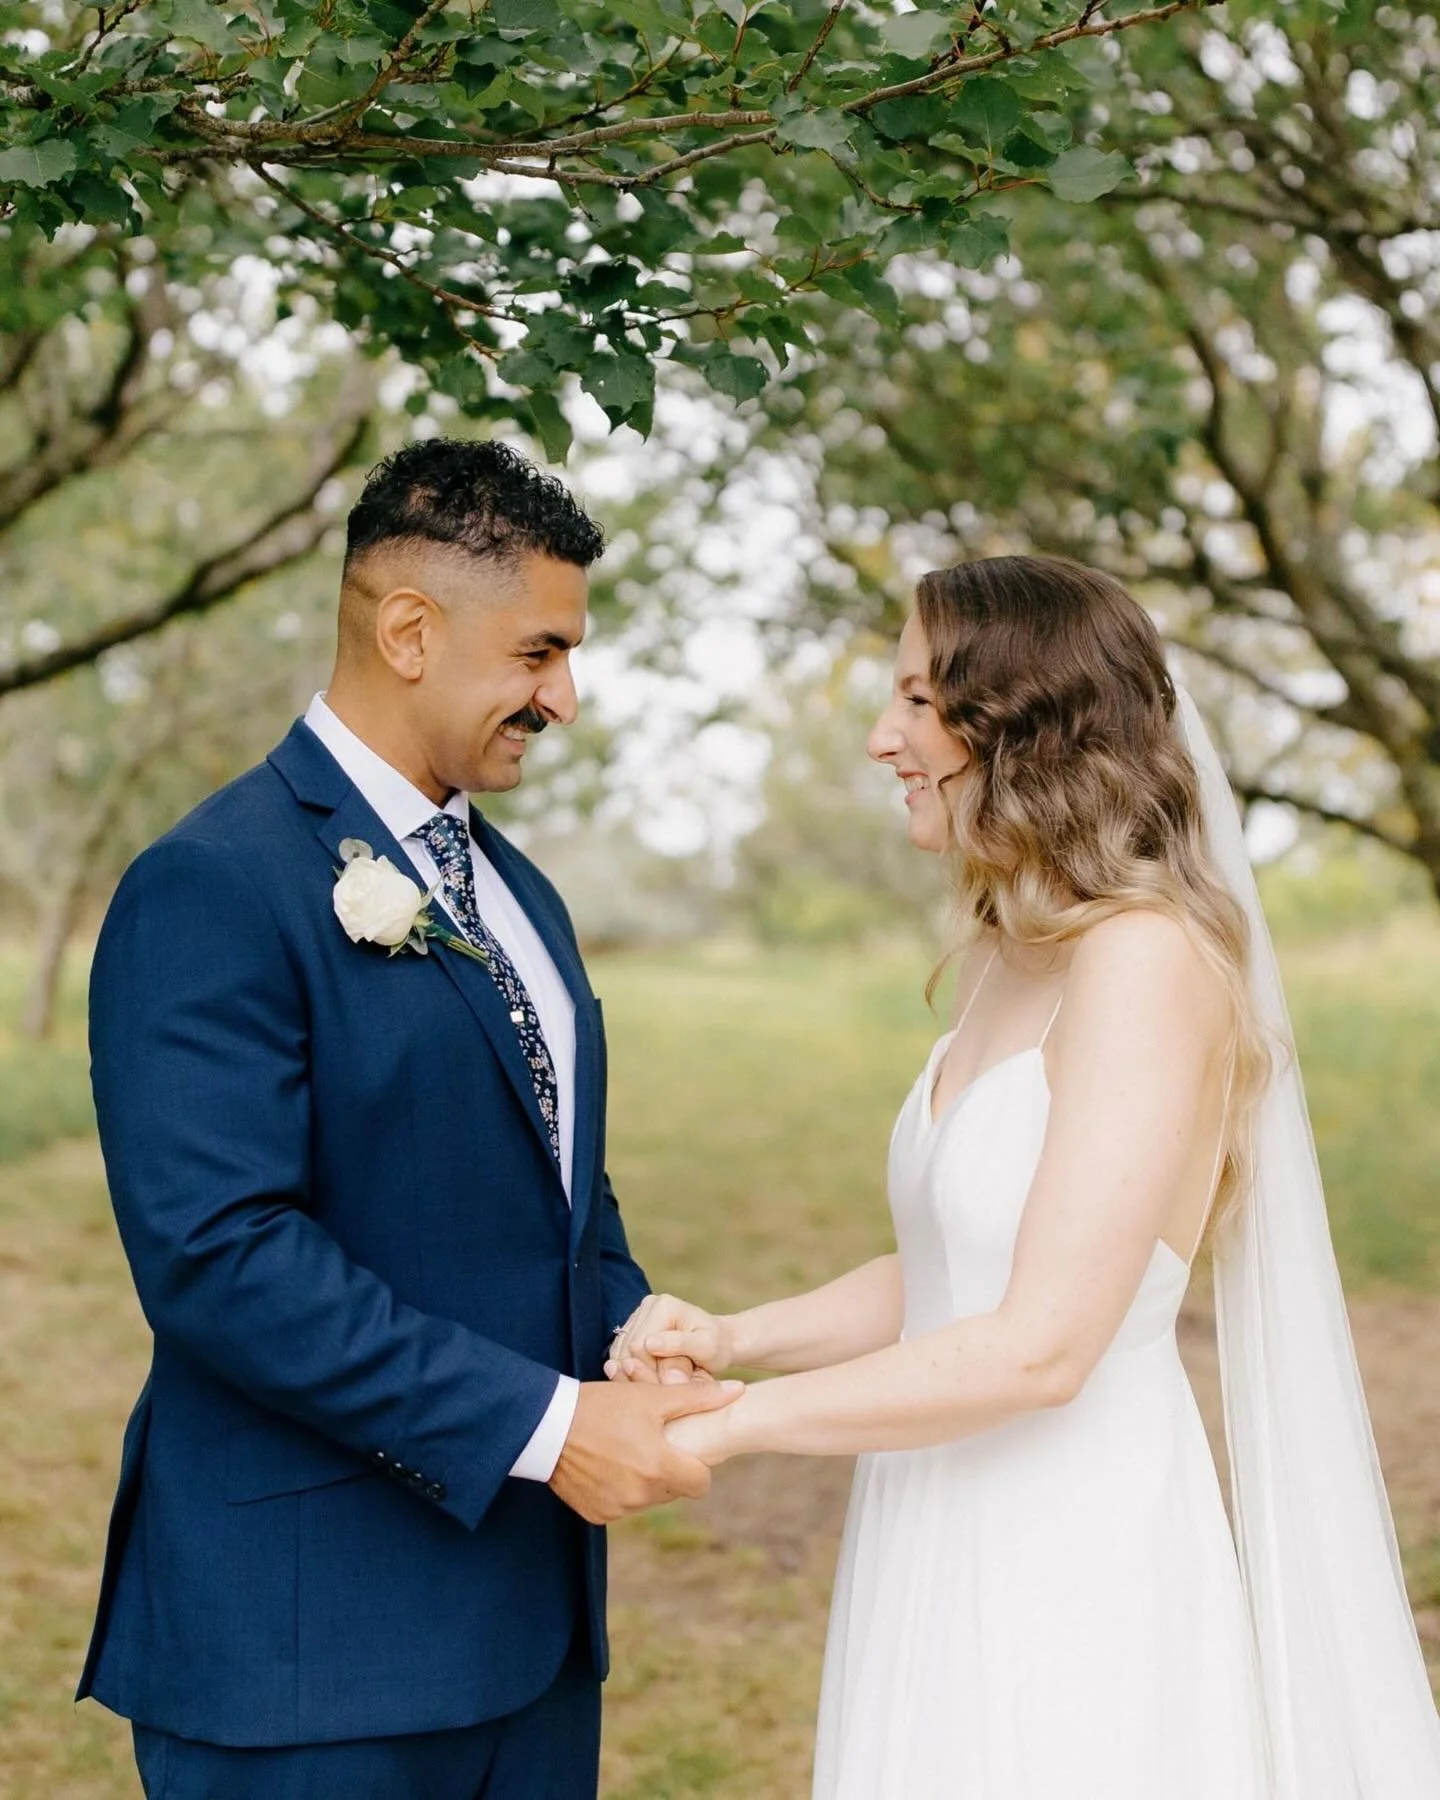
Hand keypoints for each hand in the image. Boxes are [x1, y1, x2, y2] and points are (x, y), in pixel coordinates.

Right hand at [547, 1376, 743, 1525]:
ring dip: (645, 1480)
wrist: (546, 1425)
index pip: (700, 1483)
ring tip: (626, 1449)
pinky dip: (620, 1489)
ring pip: (648, 1499)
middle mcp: (640, 1497)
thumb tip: (738, 1391)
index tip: (682, 1447)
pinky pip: (621, 1506)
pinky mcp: (596, 1515)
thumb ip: (697, 1398)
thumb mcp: (651, 1397)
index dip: (697, 1464)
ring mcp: (617, 1509)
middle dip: (670, 1470)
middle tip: (651, 1442)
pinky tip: (607, 1464)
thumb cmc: (602, 1406)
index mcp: (659, 1469)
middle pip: (674, 1490)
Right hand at [605, 1292, 734, 1381]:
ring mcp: (638, 1316)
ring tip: (662, 1378)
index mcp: (663, 1306)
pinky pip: (621, 1355)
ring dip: (638, 1372)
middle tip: (668, 1384)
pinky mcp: (633, 1328)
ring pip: (621, 1354)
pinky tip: (651, 1374)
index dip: (650, 1371)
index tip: (671, 1384)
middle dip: (644, 1372)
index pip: (638, 1347)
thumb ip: (679, 1346)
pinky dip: (633, 1369)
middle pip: (626, 1350)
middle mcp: (647, 1306)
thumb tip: (650, 1346)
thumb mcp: (706, 1348)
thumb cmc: (717, 1347)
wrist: (721, 1342)